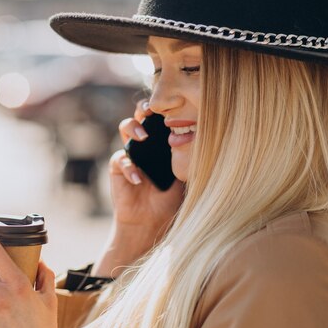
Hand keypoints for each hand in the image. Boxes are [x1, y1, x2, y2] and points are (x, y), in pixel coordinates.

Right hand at [94, 100, 183, 276]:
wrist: (151, 223)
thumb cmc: (170, 200)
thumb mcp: (184, 177)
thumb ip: (189, 159)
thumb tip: (210, 141)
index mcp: (162, 143)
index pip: (161, 118)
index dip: (163, 108)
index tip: (172, 104)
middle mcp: (145, 144)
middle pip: (140, 115)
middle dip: (143, 108)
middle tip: (151, 110)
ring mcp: (130, 154)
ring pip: (125, 127)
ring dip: (133, 128)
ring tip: (143, 138)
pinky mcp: (118, 169)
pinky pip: (119, 160)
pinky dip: (129, 167)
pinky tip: (139, 179)